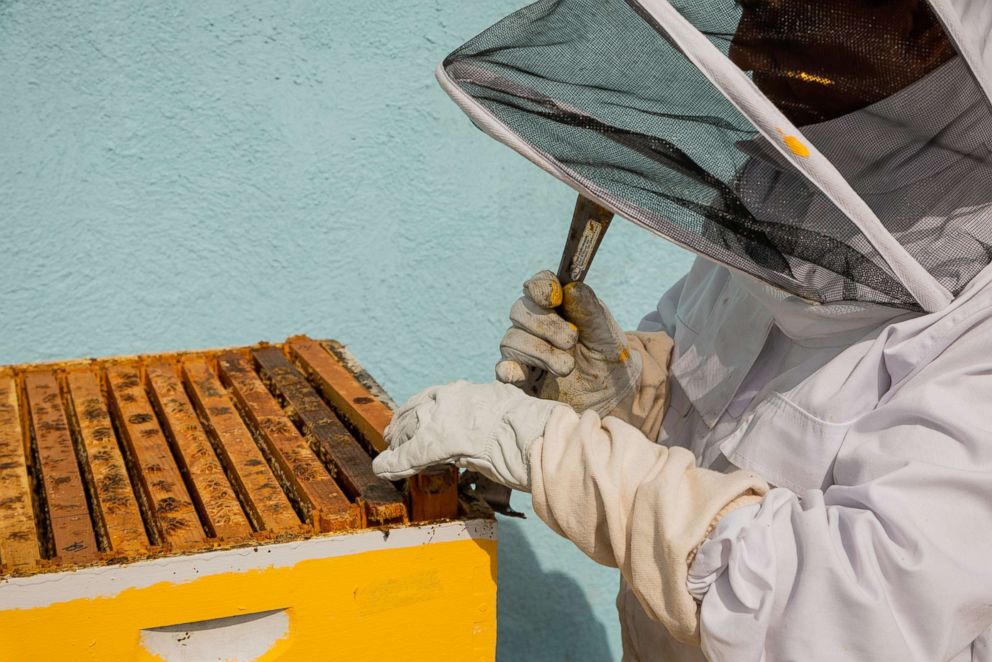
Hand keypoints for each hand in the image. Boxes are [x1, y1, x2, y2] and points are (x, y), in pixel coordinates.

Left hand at [372, 381, 562, 491]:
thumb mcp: (505, 412)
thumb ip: (487, 415)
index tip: (409, 416)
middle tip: (391, 436)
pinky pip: (410, 454)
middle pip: (415, 410)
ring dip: (397, 444)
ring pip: (409, 429)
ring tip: (388, 457)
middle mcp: (450, 399)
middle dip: (402, 424)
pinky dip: (395, 463)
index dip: (417, 408)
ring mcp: (442, 419)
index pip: (432, 396)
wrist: (530, 435)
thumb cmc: (529, 428)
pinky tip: (384, 469)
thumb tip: (487, 422)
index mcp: (468, 392)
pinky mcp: (435, 442)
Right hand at [496, 270, 640, 415]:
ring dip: (540, 352)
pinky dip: (508, 370)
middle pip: (519, 311)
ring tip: (566, 368)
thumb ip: (590, 310)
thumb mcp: (606, 333)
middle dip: (545, 325)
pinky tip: (521, 375)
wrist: (611, 395)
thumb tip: (571, 286)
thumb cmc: (608, 357)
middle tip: (571, 341)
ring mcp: (524, 351)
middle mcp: (535, 325)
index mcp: (557, 306)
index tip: (555, 299)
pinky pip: (503, 369)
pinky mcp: (520, 378)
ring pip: (511, 340)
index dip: (541, 287)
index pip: (538, 285)